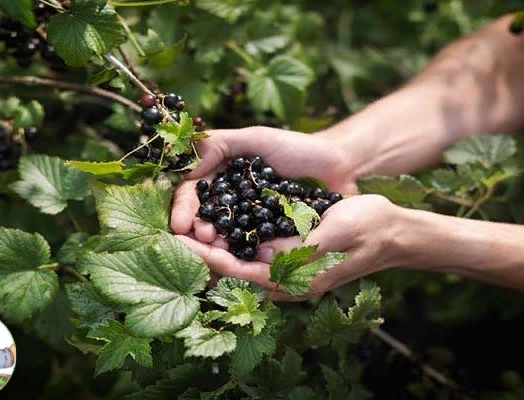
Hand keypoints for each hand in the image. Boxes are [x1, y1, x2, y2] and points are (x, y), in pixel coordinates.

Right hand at [170, 126, 357, 241]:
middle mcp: (231, 201)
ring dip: (214, 247)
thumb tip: (187, 169)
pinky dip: (240, 254)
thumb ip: (220, 144)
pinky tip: (234, 260)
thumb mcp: (257, 138)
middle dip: (196, 231)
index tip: (180, 223)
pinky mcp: (269, 238)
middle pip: (203, 219)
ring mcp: (249, 222)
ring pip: (224, 237)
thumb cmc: (299, 148)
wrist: (340, 166)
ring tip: (213, 250)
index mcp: (221, 176)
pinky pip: (251, 248)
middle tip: (201, 238)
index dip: (184, 208)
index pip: (193, 193)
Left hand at [177, 195, 401, 299]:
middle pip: (232, 273)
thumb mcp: (336, 232)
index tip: (182, 243)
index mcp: (296, 281)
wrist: (391, 230)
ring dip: (211, 248)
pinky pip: (250, 252)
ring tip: (183, 228)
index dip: (209, 260)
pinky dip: (229, 240)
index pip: (241, 274)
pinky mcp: (287, 256)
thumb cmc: (368, 228)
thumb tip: (260, 255)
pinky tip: (214, 224)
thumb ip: (299, 247)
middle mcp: (286, 281)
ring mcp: (286, 270)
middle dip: (201, 256)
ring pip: (238, 263)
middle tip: (171, 234)